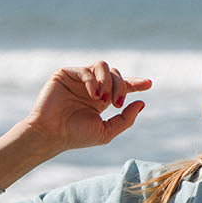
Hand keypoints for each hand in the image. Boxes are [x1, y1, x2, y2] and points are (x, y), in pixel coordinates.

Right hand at [22, 61, 151, 152]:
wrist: (52, 135)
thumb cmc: (77, 136)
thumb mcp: (107, 131)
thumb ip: (126, 119)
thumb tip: (142, 103)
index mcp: (102, 99)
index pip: (123, 85)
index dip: (136, 83)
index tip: (149, 84)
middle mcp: (92, 87)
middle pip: (115, 74)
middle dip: (121, 87)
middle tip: (117, 104)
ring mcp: (79, 79)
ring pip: (102, 66)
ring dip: (108, 81)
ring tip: (104, 98)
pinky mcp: (65, 74)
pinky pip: (86, 70)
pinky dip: (93, 81)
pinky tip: (93, 95)